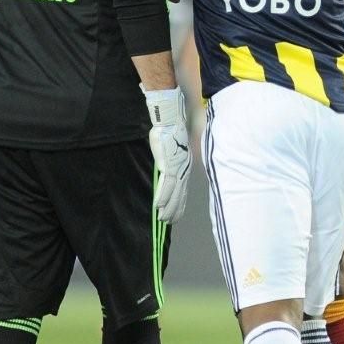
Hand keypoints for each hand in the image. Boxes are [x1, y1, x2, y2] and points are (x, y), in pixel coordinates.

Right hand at [143, 86, 191, 223]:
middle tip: (170, 222)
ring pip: (173, 194)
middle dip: (175, 210)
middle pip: (179, 195)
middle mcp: (183, 170)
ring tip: (162, 219)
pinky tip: (158, 206)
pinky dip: (162, 197)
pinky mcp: (168, 166)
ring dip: (167, 208)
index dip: (180, 203)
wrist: (171, 121)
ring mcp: (176, 169)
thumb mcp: (173, 149)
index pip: (183, 190)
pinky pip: (165, 186)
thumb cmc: (171, 132)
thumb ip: (172, 160)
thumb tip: (167, 166)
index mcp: (184, 167)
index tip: (176, 213)